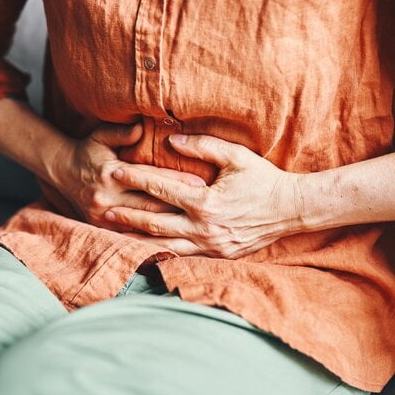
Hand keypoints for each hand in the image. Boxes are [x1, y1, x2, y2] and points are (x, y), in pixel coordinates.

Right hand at [48, 123, 206, 231]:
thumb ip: (122, 132)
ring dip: (170, 223)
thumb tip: (141, 128)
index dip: (176, 180)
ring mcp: (104, 216)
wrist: (61, 174)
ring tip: (197, 222)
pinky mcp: (103, 228)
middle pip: (151, 203)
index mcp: (110, 173)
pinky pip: (133, 234)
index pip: (150, 177)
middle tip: (208, 205)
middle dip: (181, 204)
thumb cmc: (88, 151)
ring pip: (144, 222)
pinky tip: (175, 236)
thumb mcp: (101, 136)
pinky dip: (153, 235)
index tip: (200, 181)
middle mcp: (107, 197)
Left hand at [104, 134, 307, 257]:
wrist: (292, 210)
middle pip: (154, 222)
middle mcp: (204, 228)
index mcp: (205, 203)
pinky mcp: (218, 255)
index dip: (135, 179)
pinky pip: (183, 254)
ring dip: (138, 237)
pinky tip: (147, 247)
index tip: (115, 171)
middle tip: (102, 209)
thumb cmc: (265, 180)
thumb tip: (173, 140)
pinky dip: (162, 250)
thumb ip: (204, 146)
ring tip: (116, 232)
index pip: (160, 189)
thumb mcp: (236, 157)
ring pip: (165, 244)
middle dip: (127, 215)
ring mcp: (210, 245)